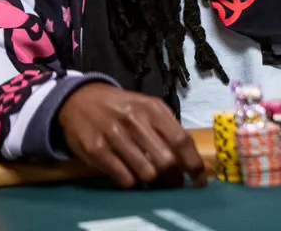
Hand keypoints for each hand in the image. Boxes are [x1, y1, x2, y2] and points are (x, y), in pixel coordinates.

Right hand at [58, 82, 206, 188]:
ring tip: (149, 176)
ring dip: (152, 181)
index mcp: (152, 108)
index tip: (199, 179)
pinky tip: (129, 173)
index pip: (181, 140)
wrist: (81, 100)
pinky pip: (124, 179)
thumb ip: (168, 128)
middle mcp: (134, 120)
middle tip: (171, 181)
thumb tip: (189, 158)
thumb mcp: (147, 107)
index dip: (193, 163)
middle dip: (173, 177)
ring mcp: (114, 135)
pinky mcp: (97, 150)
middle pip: (166, 161)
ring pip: (147, 173)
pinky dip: (131, 181)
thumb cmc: (122, 107)